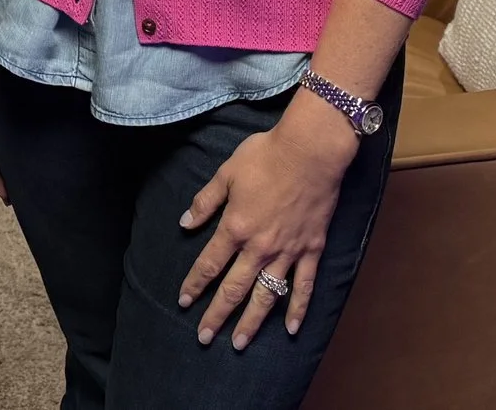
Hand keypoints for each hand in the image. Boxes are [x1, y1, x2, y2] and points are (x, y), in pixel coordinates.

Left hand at [177, 93, 357, 348]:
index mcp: (235, 227)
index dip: (194, 285)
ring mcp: (288, 252)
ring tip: (240, 343)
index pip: (209, 264)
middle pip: (234, 288)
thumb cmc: (265, 157)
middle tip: (205, 338)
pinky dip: (298, 309)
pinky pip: (305, 286)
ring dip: (252, 322)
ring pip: (267, 295)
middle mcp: (259, 247)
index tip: (183, 302)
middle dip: (217, 314)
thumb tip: (184, 223)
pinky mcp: (312, 250)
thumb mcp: (226, 173)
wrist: (309, 152)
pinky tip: (292, 329)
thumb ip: (205, 202)